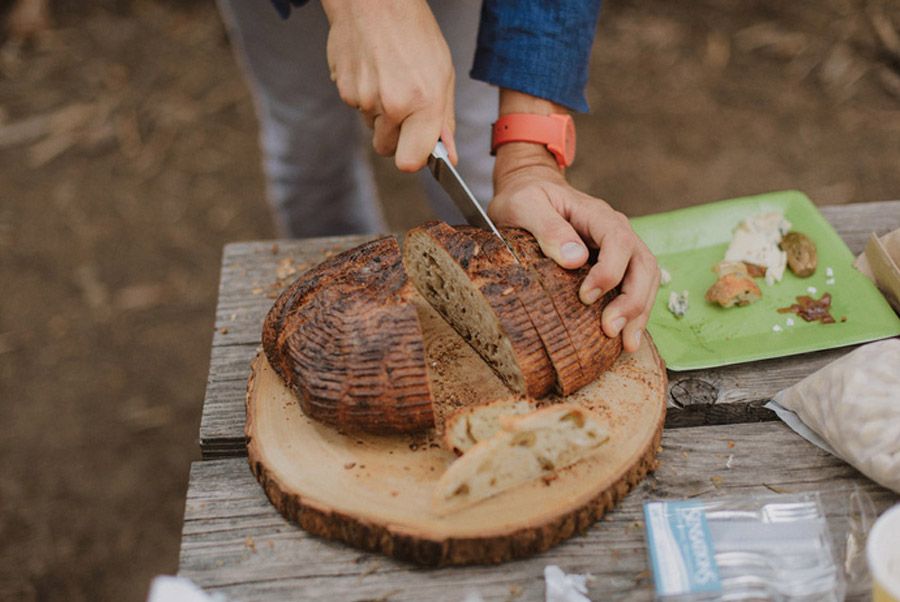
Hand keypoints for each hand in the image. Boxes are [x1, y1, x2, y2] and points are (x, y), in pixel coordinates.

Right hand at [321, 0, 456, 171]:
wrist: (374, 1)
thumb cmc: (414, 32)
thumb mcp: (443, 74)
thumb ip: (444, 120)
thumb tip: (447, 155)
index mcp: (422, 103)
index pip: (410, 162)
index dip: (414, 158)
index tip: (419, 148)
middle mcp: (391, 105)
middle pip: (387, 149)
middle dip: (396, 137)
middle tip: (404, 107)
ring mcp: (363, 99)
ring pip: (372, 127)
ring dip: (380, 114)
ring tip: (389, 80)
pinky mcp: (343, 90)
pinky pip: (356, 108)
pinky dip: (365, 97)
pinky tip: (374, 72)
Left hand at [489, 142, 658, 352]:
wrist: (529, 189)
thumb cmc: (525, 197)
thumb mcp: (525, 205)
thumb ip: (548, 228)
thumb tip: (575, 259)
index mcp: (596, 214)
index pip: (618, 241)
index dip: (609, 271)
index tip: (586, 297)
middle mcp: (615, 231)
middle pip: (642, 264)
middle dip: (632, 300)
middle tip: (612, 330)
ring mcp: (618, 249)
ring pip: (646, 279)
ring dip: (640, 312)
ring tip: (628, 343)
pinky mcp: (613, 265)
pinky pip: (634, 288)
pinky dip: (634, 312)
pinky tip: (625, 337)